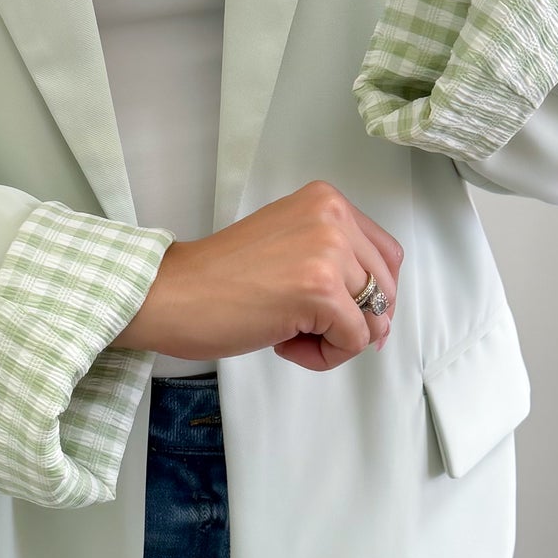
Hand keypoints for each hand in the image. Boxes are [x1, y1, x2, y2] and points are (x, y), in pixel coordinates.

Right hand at [115, 182, 401, 372]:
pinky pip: (354, 341)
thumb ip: (335, 264)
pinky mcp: (322, 290)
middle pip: (386, 289)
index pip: (387, 255)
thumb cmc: (216, 280)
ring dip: (334, 340)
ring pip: (372, 319)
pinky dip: (323, 356)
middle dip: (354, 321)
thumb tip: (382, 319)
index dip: (371, 295)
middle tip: (306, 328)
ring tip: (288, 333)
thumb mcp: (290, 248)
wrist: (170, 294)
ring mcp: (329, 252)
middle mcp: (333, 217)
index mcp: (326, 201)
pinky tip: (284, 343)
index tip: (340, 314)